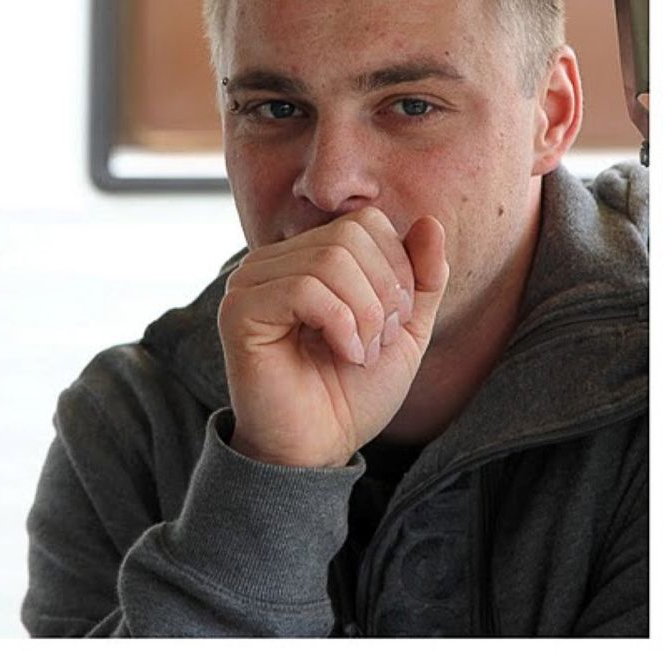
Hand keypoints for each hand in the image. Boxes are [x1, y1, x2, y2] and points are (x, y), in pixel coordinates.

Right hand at [217, 207, 448, 467]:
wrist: (319, 450)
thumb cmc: (354, 392)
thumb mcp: (405, 329)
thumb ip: (422, 277)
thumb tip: (431, 221)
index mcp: (307, 255)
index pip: (365, 222)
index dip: (397, 267)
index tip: (393, 322)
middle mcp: (272, 260)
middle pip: (349, 236)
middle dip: (383, 292)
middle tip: (378, 342)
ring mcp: (251, 281)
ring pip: (330, 260)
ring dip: (365, 315)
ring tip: (361, 354)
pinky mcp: (239, 309)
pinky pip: (305, 288)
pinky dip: (341, 324)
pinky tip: (343, 354)